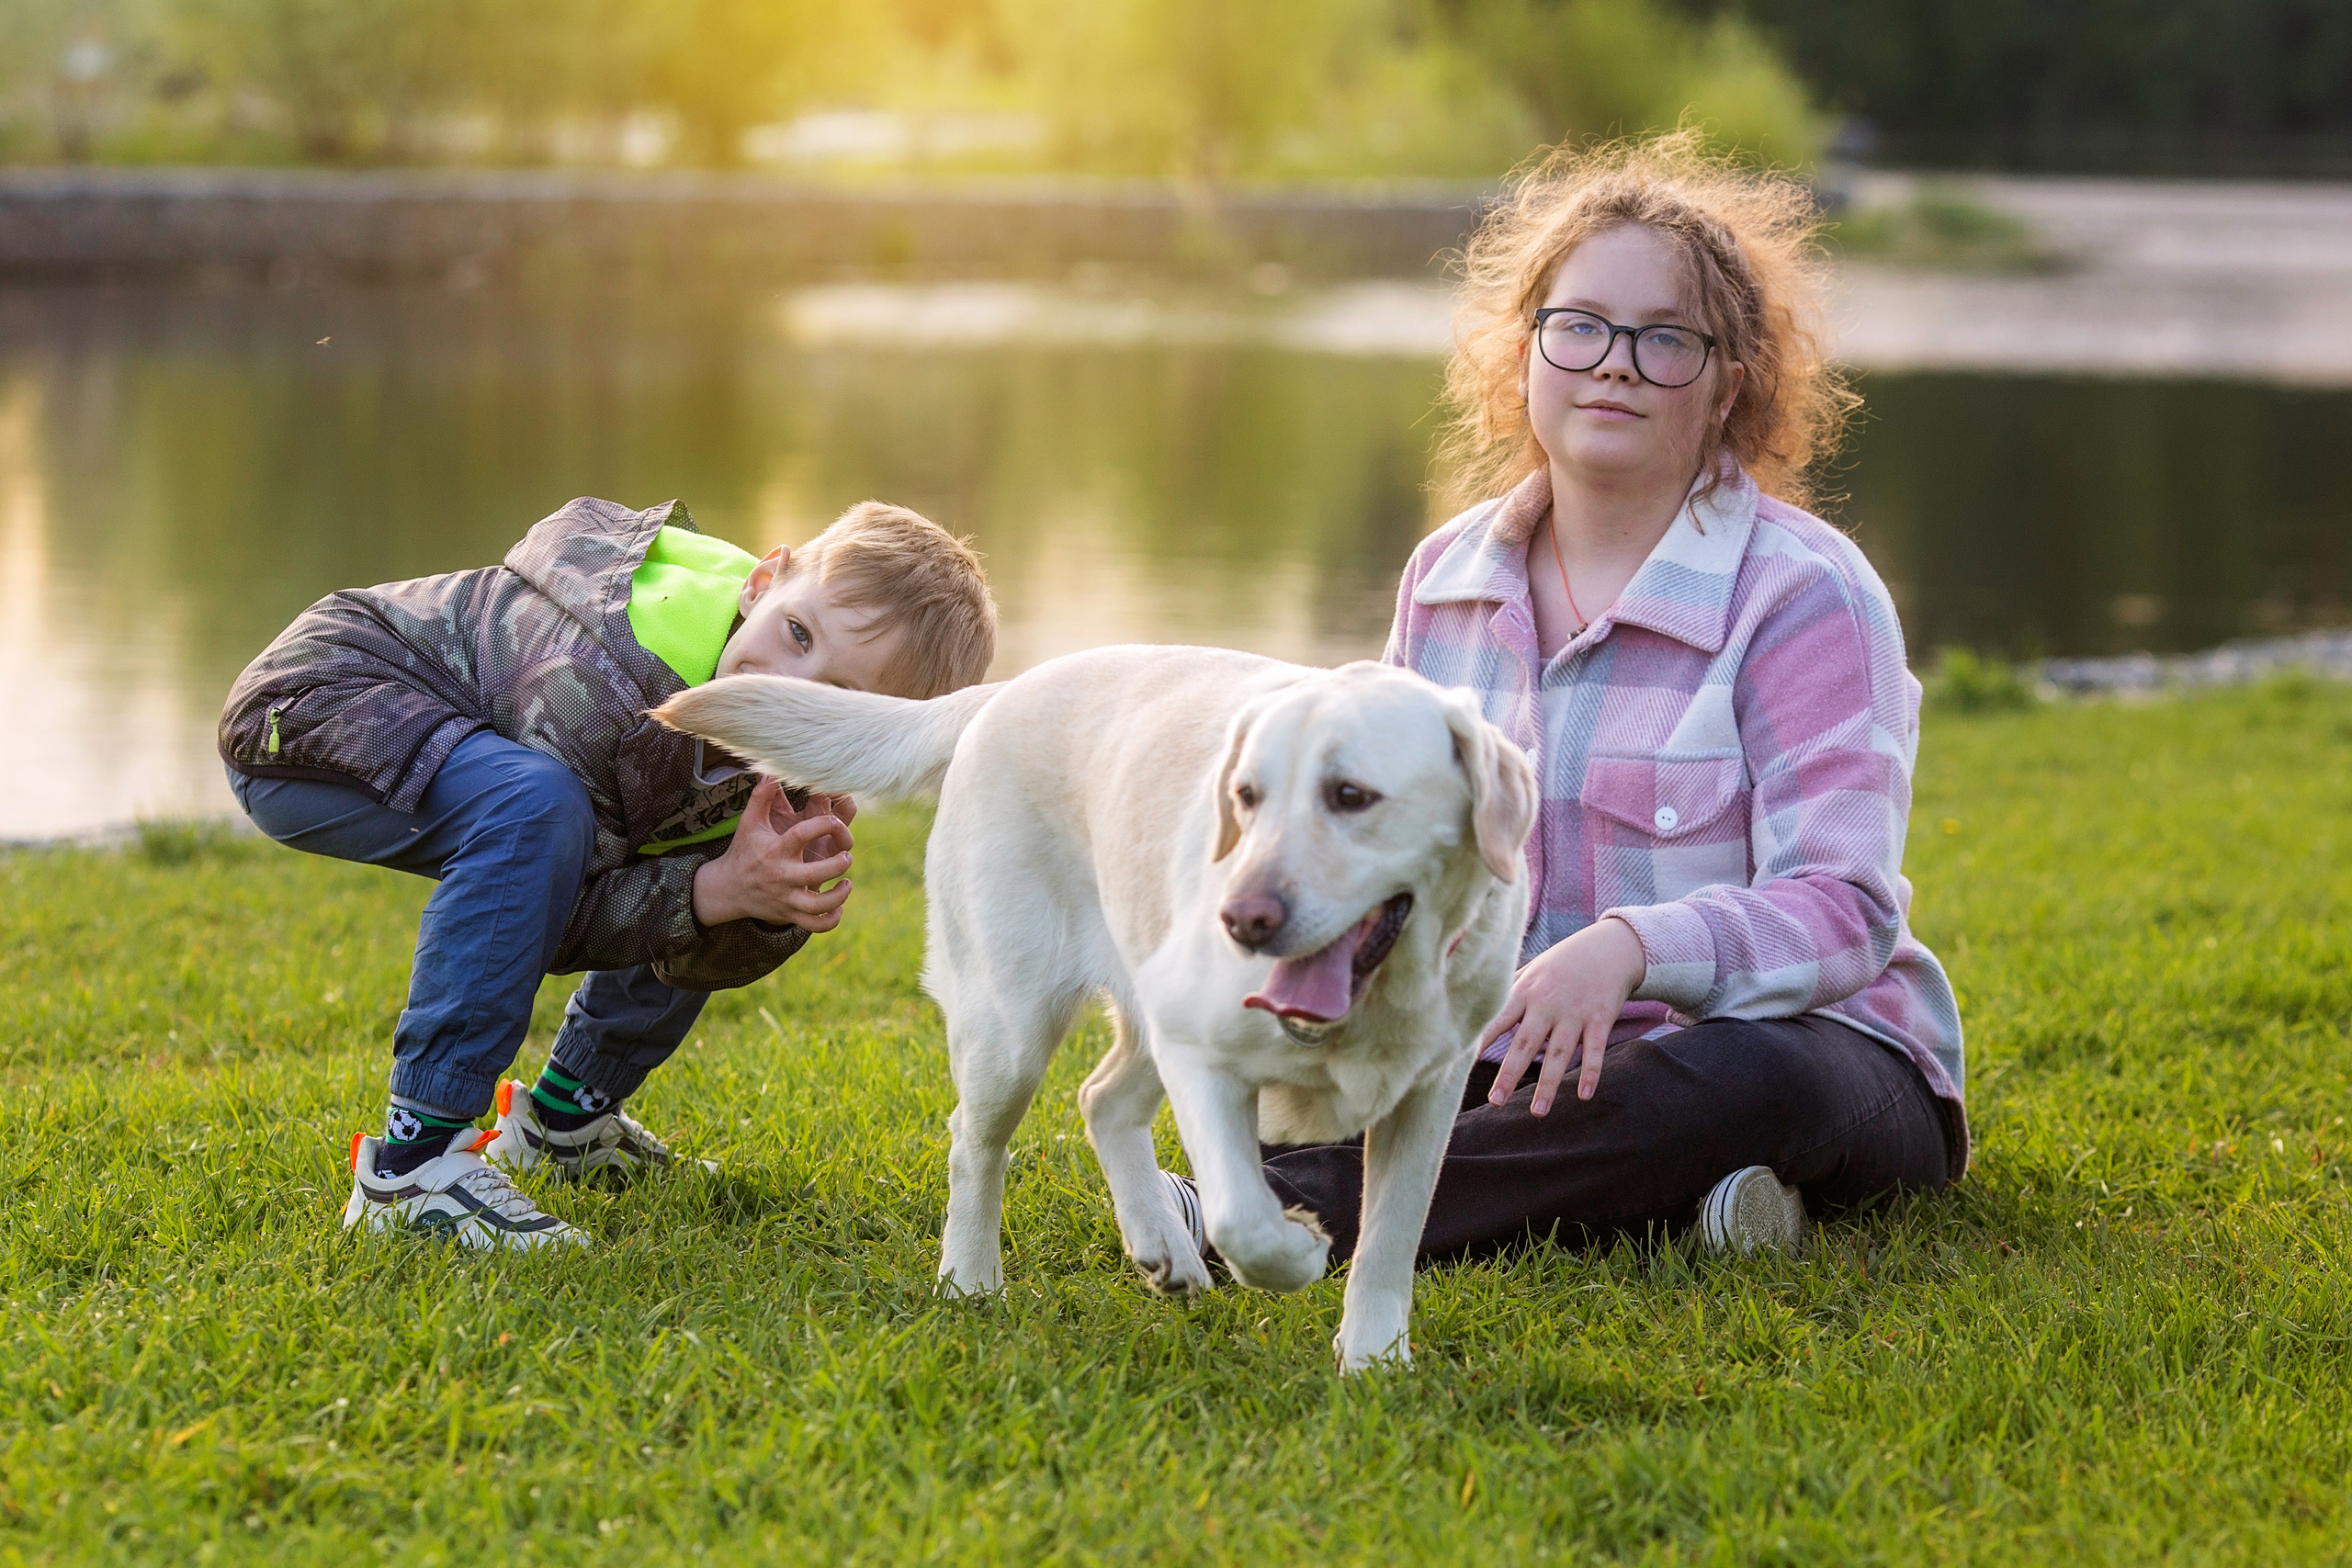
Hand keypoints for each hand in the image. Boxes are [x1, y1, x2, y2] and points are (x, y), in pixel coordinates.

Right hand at [690, 777, 856, 932]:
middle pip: (815, 874)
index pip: (801, 835)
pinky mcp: (789, 915)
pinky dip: (831, 920)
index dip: (823, 825)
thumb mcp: (750, 823)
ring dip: (838, 896)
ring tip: (846, 881)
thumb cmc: (744, 851)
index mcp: (775, 850)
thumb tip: (770, 770)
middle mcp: (781, 876)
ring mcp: (786, 898)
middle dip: (837, 864)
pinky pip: (814, 925)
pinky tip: (839, 905)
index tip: (834, 820)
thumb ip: (761, 797)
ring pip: (817, 907)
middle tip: (846, 855)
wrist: (727, 889)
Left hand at [1476, 917, 1646, 1113]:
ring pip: (1559, 1054)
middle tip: (1496, 1102)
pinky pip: (1595, 1050)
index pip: (1498, 1018)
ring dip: (1548, 1084)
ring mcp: (1575, 1013)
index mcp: (1525, 993)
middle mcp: (1547, 1004)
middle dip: (1510, 1074)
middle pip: (1526, 1044)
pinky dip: (1591, 1072)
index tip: (1461, 1060)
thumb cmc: (1562, 963)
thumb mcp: (1531, 970)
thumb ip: (1506, 990)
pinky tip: (1585, 1095)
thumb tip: (1474, 1001)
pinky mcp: (1600, 1019)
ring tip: (1537, 1112)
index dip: (1481, 1039)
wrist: (1608, 947)